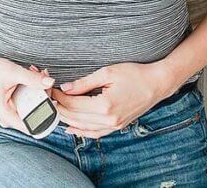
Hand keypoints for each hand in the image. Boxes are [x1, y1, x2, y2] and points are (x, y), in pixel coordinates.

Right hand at [0, 57, 54, 131]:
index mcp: (6, 115)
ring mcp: (13, 113)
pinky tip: (32, 74)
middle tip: (42, 75)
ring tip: (36, 72)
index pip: (33, 126)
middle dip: (44, 93)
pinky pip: (32, 101)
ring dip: (40, 89)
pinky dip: (35, 88)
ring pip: (36, 106)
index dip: (46, 113)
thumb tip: (50, 82)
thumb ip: (31, 78)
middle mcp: (10, 118)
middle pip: (37, 113)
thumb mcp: (12, 72)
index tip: (49, 94)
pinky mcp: (16, 107)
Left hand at [45, 62, 171, 138]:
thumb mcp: (108, 72)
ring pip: (82, 127)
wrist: (157, 84)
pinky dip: (81, 131)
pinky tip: (71, 128)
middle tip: (48, 98)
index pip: (73, 104)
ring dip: (67, 120)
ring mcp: (113, 125)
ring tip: (54, 110)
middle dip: (59, 108)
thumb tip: (66, 88)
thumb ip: (85, 82)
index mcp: (105, 105)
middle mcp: (108, 119)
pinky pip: (95, 133)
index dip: (59, 97)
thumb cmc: (134, 74)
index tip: (50, 88)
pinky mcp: (117, 126)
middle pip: (75, 117)